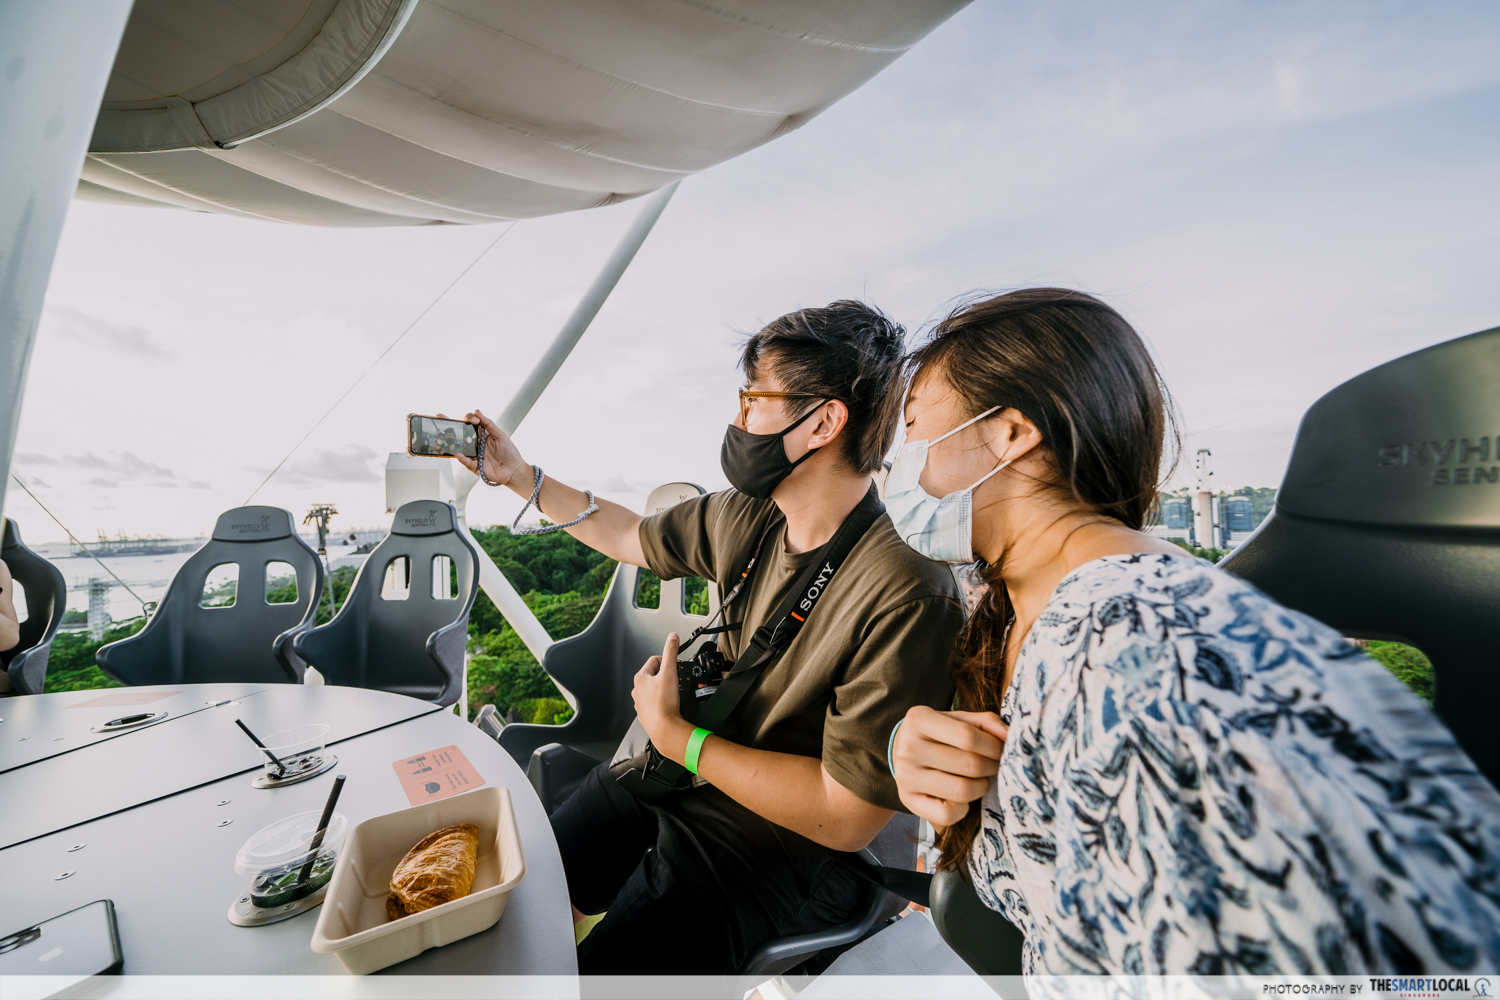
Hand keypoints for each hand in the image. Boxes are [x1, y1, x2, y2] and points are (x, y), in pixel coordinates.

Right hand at [441, 409, 527, 489]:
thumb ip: (488, 424)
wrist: (514, 470)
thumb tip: (477, 411)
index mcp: (483, 434)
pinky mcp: (474, 466)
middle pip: (461, 434)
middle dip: (450, 426)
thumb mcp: (500, 435)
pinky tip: (458, 453)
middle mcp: (476, 443)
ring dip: (452, 442)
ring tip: (446, 436)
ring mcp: (474, 454)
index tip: (474, 421)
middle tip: (442, 418)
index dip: (469, 419)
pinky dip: (462, 458)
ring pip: (460, 447)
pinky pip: (466, 461)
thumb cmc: (509, 452)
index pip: (471, 423)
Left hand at [632, 633, 690, 757]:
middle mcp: (637, 690)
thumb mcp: (670, 672)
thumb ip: (671, 652)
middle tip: (677, 679)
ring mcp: (640, 704)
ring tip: (674, 693)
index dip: (668, 660)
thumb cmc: (664, 703)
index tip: (677, 664)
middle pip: (654, 675)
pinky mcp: (646, 715)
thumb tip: (672, 637)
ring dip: (663, 689)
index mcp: (640, 678)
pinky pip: (655, 704)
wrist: (664, 729)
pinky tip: (670, 705)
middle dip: (666, 675)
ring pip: (653, 690)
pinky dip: (662, 702)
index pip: (654, 660)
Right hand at [892, 706, 1007, 828]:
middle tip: (995, 765)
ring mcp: (906, 776)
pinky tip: (962, 797)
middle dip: (992, 766)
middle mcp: (908, 747)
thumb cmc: (937, 734)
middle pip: (969, 764)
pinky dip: (963, 808)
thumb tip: (1008, 734)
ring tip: (981, 780)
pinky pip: (947, 814)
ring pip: (961, 791)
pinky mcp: (908, 800)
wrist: (900, 752)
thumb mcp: (956, 719)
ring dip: (981, 787)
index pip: (968, 736)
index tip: (1002, 750)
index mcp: (919, 720)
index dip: (994, 746)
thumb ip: (984, 722)